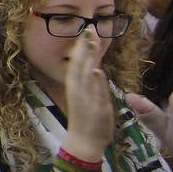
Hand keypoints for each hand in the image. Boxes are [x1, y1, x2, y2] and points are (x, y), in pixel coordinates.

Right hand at [61, 30, 116, 160]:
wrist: (83, 142)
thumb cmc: (88, 121)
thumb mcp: (89, 98)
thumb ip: (94, 84)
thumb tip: (97, 69)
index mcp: (76, 86)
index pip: (78, 62)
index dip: (83, 46)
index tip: (88, 31)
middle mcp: (77, 90)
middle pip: (80, 64)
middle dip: (85, 47)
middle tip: (89, 29)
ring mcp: (85, 99)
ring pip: (85, 75)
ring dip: (88, 58)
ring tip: (92, 43)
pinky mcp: (93, 109)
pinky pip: (95, 93)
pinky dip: (95, 82)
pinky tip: (96, 70)